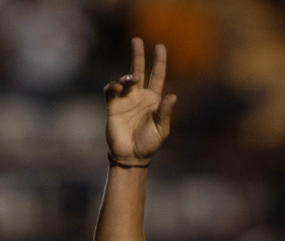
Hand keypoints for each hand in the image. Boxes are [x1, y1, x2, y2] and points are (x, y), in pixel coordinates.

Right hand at [105, 37, 176, 163]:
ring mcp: (125, 100)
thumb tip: (173, 95)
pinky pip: (111, 91)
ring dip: (127, 77)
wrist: (131, 156)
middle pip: (138, 70)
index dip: (159, 62)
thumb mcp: (162, 129)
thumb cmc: (149, 143)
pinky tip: (117, 87)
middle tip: (137, 40)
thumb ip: (165, 112)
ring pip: (124, 80)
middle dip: (138, 55)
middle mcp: (139, 96)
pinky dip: (113, 86)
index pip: (157, 76)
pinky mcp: (113, 106)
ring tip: (131, 80)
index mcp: (153, 100)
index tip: (160, 46)